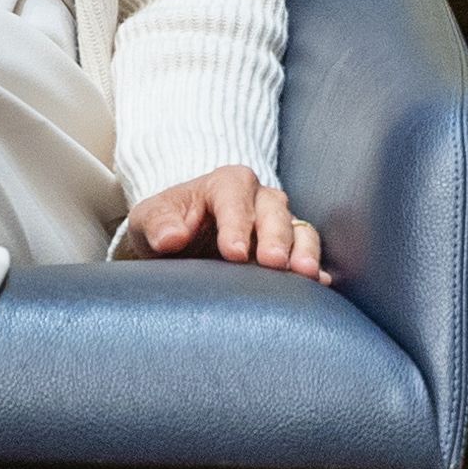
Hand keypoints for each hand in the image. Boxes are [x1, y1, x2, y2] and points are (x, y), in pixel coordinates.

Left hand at [122, 165, 327, 281]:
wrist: (180, 242)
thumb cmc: (167, 225)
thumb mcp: (150, 219)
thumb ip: (158, 224)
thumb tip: (171, 237)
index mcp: (226, 183)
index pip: (236, 197)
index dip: (236, 223)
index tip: (233, 252)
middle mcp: (259, 199)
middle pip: (274, 211)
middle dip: (275, 236)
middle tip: (273, 264)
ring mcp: (278, 224)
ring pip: (299, 230)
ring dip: (303, 251)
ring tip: (304, 274)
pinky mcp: (290, 249)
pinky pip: (308, 254)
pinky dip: (315, 269)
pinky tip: (318, 284)